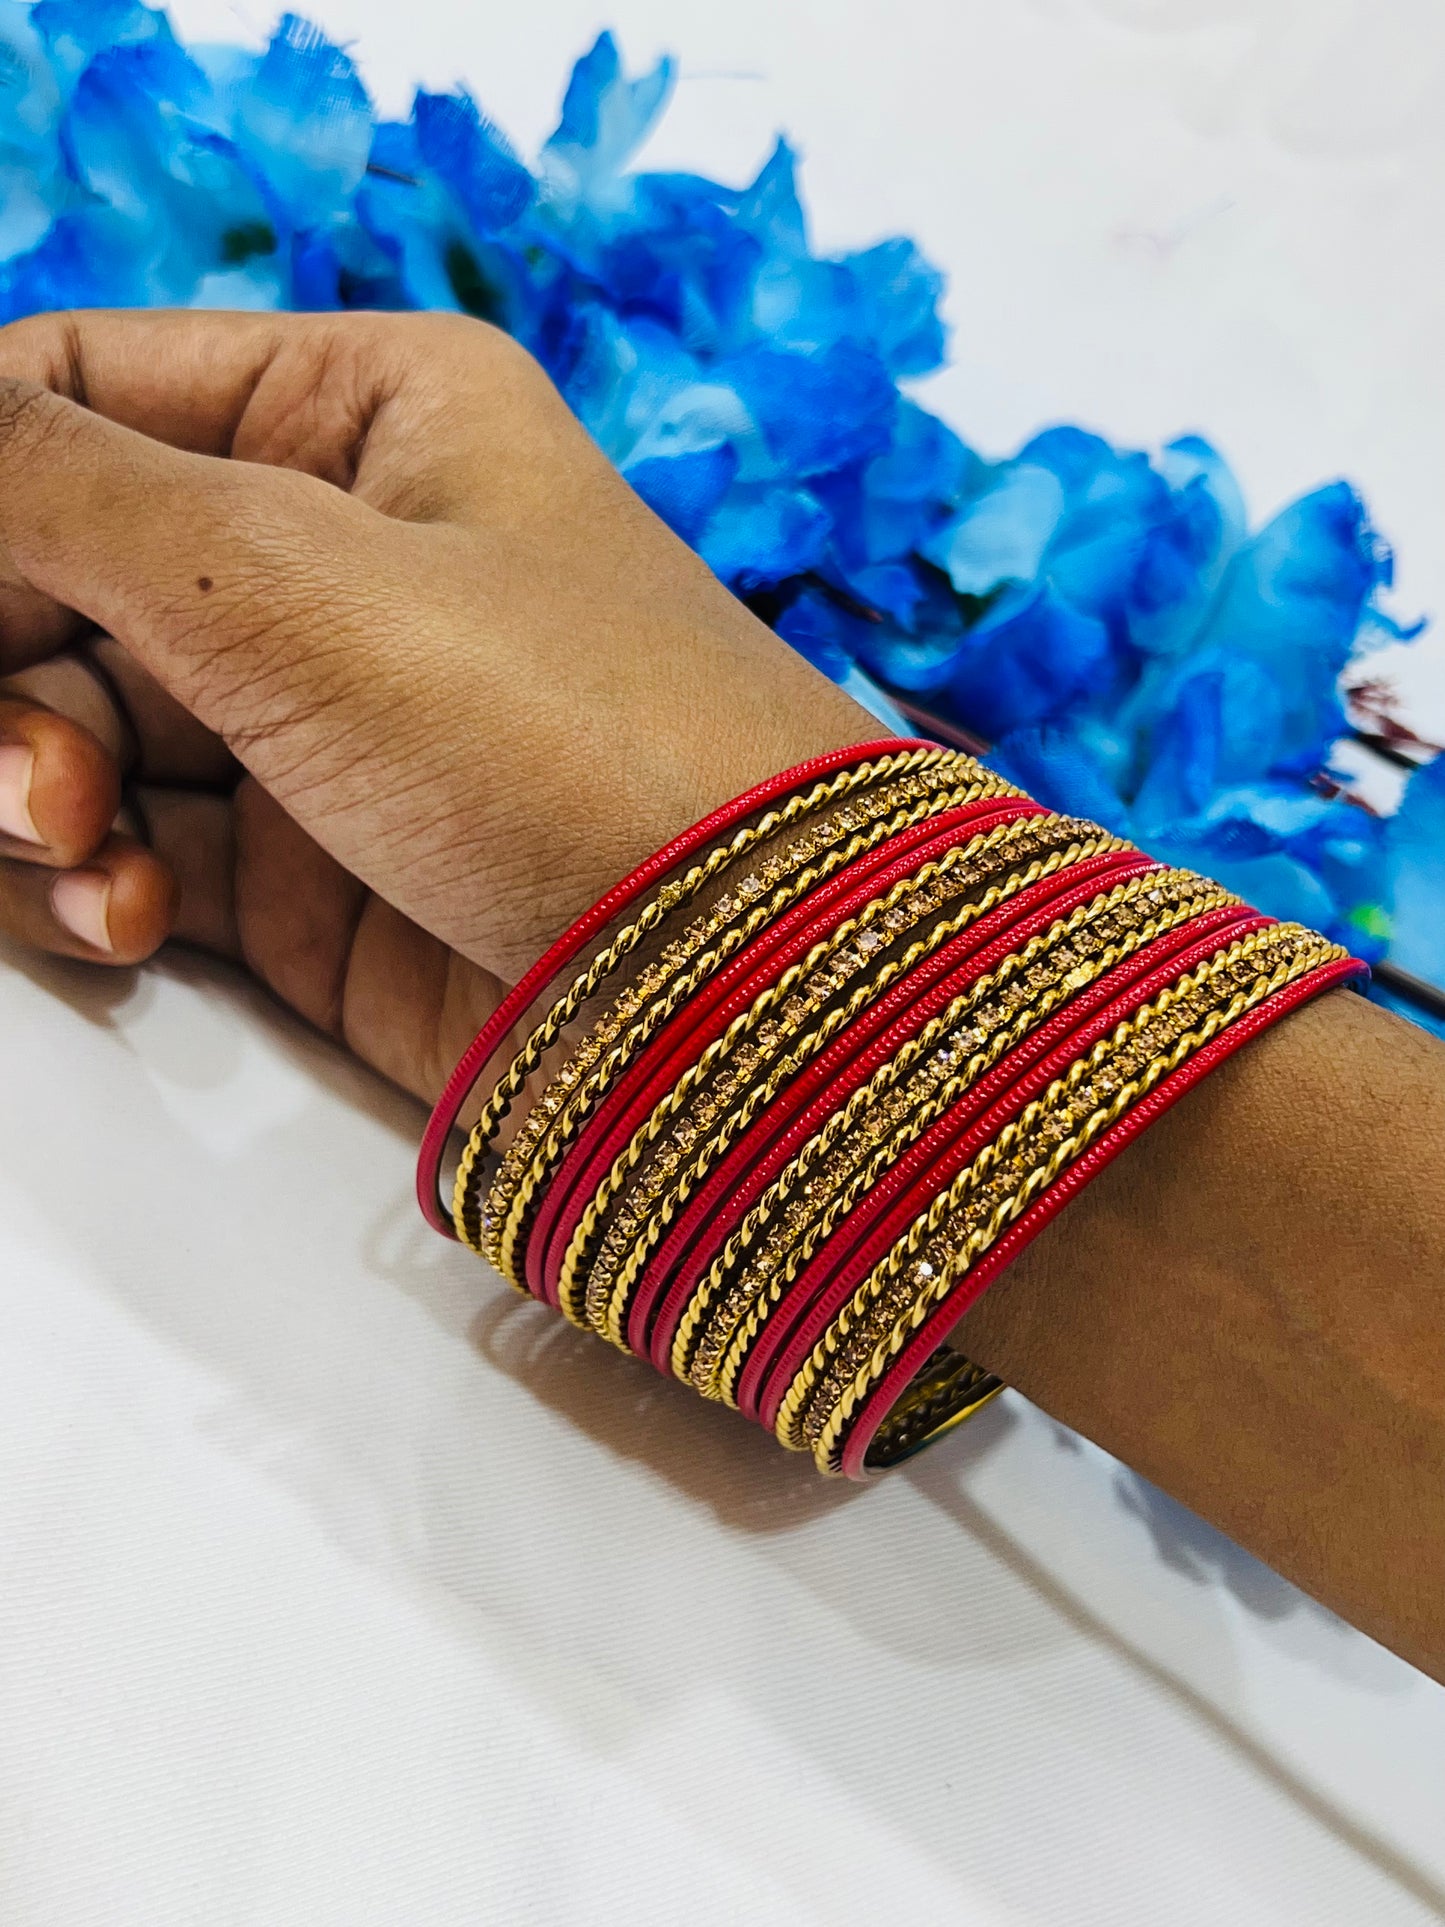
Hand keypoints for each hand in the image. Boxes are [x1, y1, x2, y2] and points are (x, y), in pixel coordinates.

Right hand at [0, 309, 869, 1098]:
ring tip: (74, 843)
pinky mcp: (314, 882)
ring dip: (31, 788)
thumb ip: (60, 489)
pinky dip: (93, 887)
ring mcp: (323, 729)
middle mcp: (340, 561)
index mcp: (362, 417)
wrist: (737, 984)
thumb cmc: (571, 736)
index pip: (87, 392)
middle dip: (5, 670)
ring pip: (80, 728)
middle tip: (26, 770)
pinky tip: (124, 919)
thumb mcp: (292, 575)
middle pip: (60, 576)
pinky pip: (134, 856)